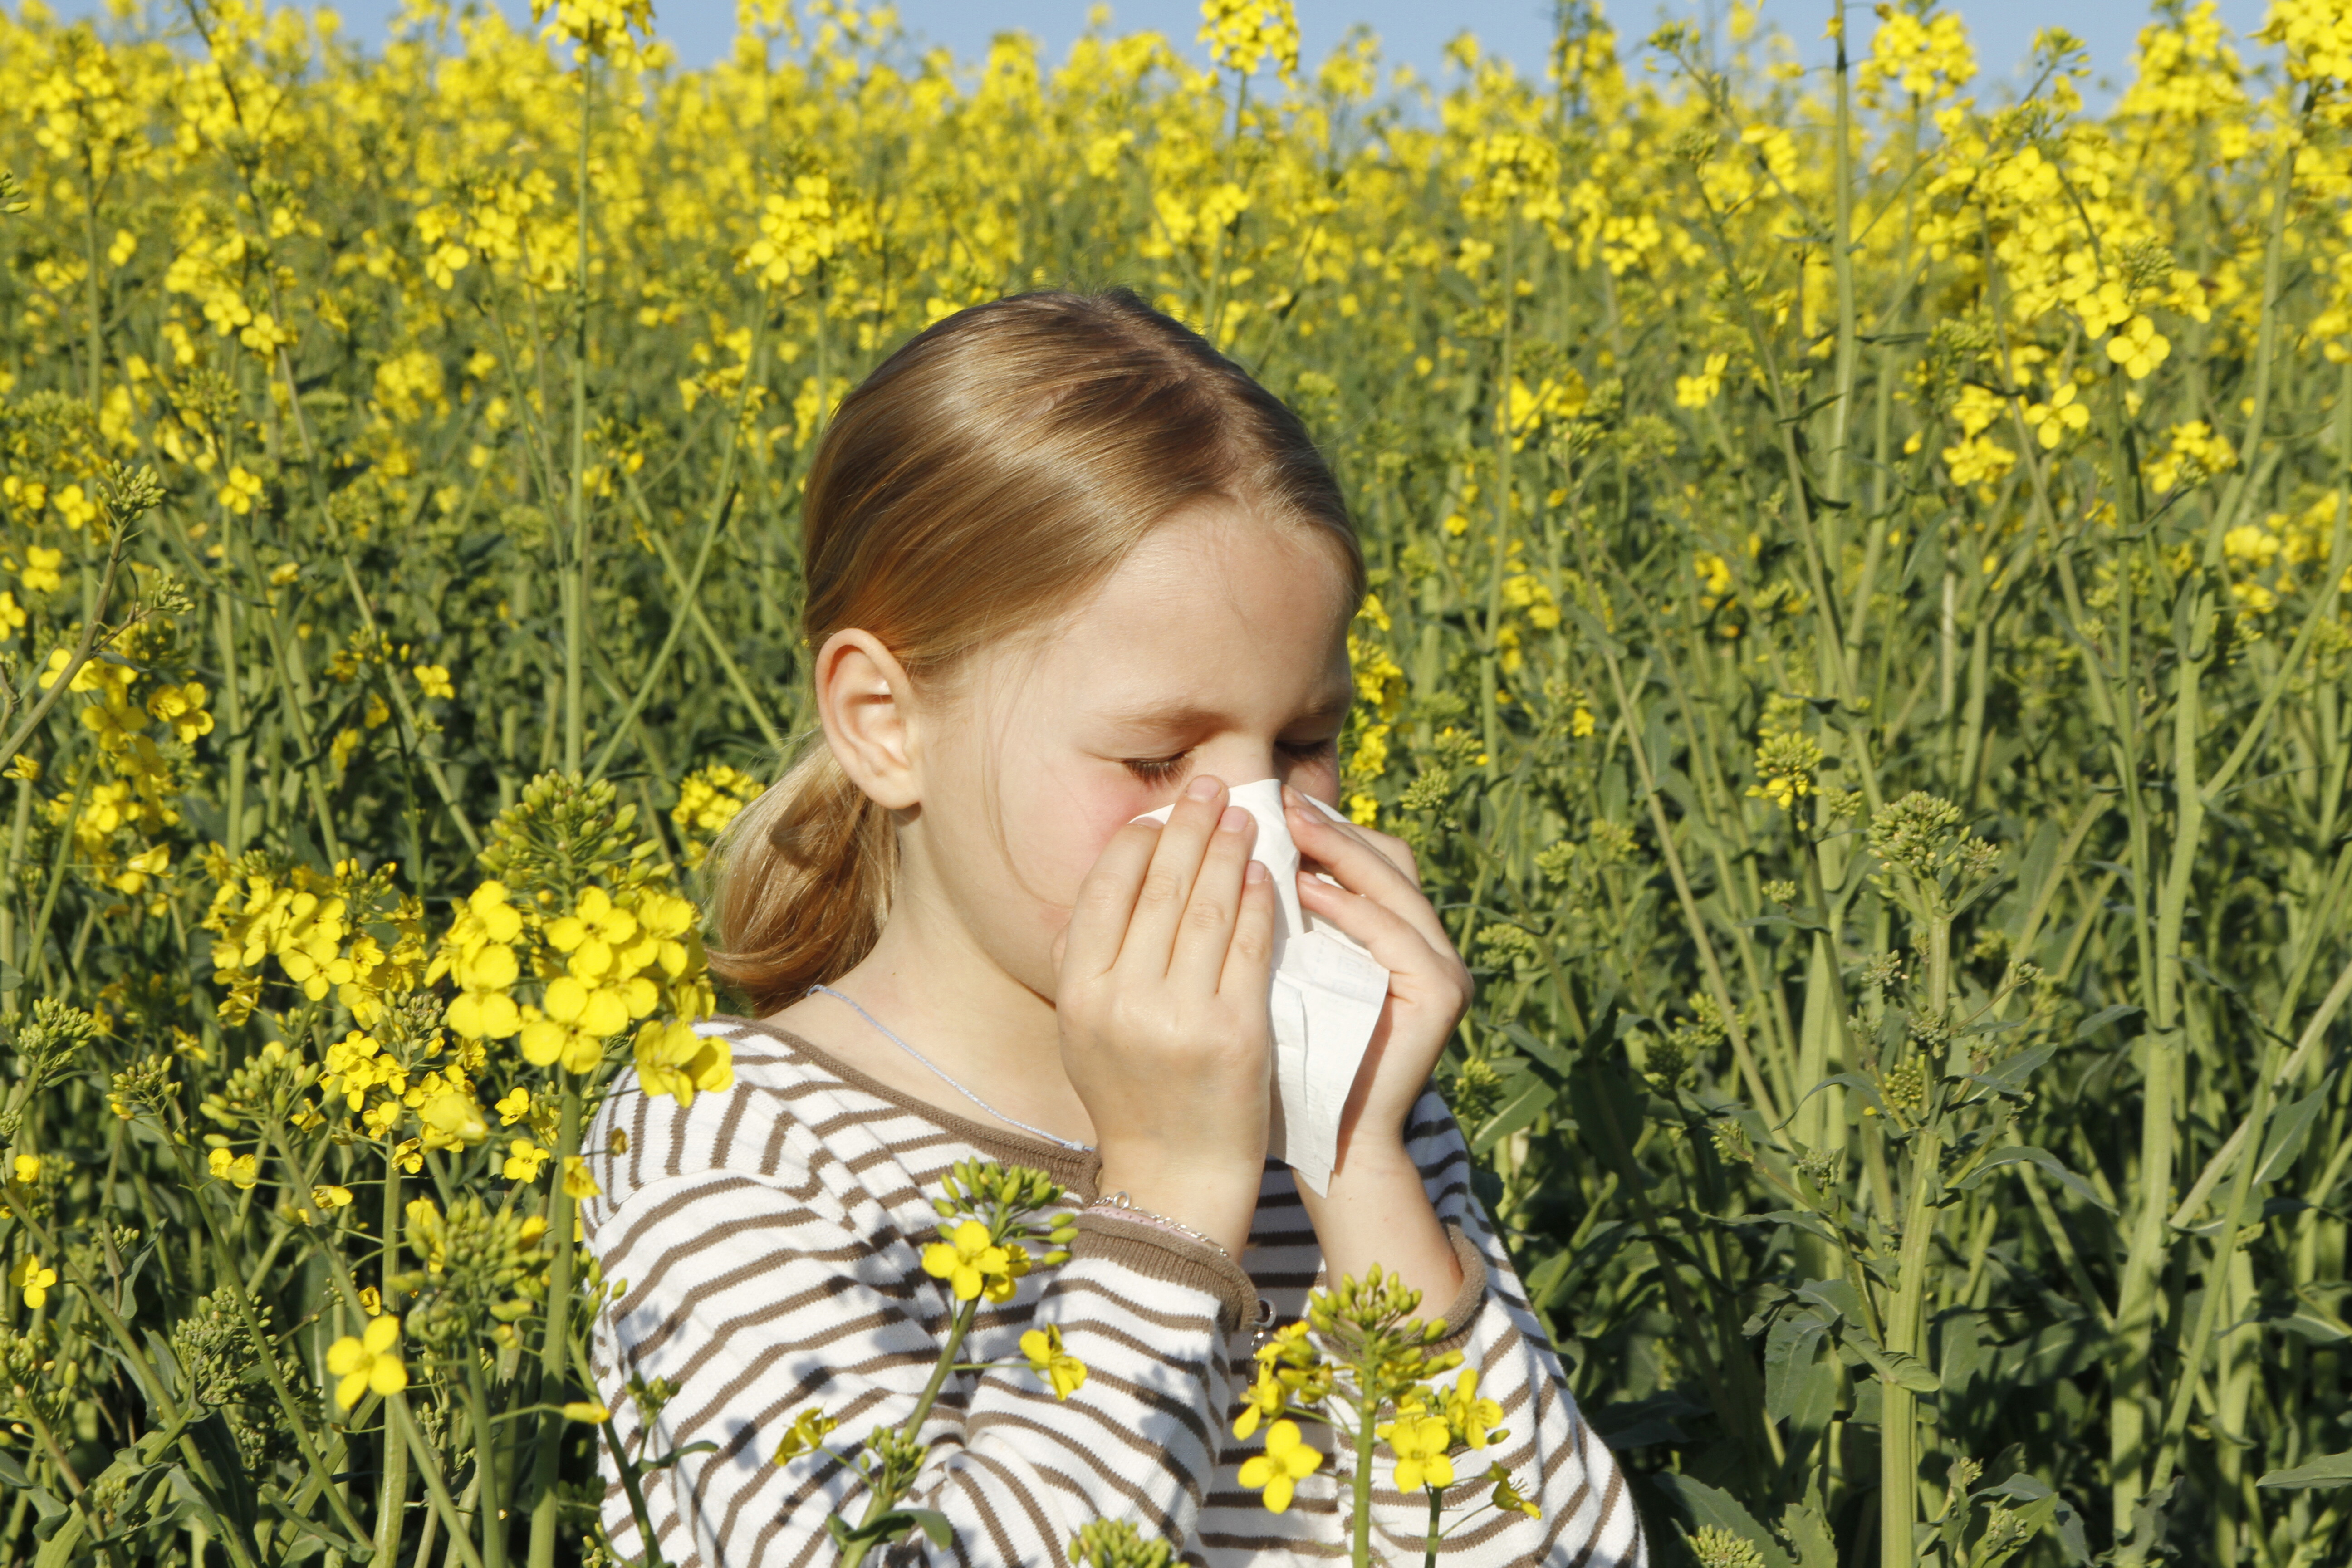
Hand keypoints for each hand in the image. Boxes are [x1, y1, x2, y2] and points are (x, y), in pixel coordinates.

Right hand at [1055, 774, 1278, 1254]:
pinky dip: (1258, 901)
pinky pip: (1248, 946)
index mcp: (1079, 993)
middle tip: (1211, 786)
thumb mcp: (1085, 1032)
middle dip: (1188, 825)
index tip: (1160, 809)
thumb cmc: (1133, 1096)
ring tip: (1245, 816)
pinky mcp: (1235, 1032)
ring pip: (1207, 906)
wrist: (1176, 1178)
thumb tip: (1109, 877)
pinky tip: (1267, 873)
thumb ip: (1086, 961)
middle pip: (1159, 887)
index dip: (1137, 839)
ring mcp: (1180, 1016)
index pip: (1107, 890)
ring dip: (1228, 850)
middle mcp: (1122, 1000)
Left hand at [1285, 784, 1473, 1163]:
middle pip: (1390, 857)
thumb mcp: (1288, 973)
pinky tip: (1305, 890)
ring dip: (1340, 853)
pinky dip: (1351, 907)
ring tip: (1288, 830)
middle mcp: (1432, 947)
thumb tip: (1239, 849)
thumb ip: (1285, 920)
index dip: (1327, 826)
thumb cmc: (1295, 1057)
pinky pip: (1395, 934)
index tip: (1272, 803)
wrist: (1328, 1137)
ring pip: (1396, 885)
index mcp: (1399, 937)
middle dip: (1333, 827)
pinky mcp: (1442, 996)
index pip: (1372, 856)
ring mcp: (1445, 971)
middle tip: (1279, 803)